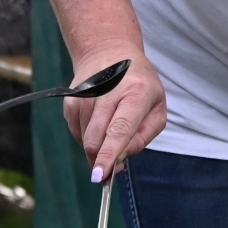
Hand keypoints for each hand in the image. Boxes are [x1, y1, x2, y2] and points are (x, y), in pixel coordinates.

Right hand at [65, 49, 165, 182]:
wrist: (109, 52)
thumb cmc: (139, 84)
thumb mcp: (156, 108)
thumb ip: (143, 137)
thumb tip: (120, 159)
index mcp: (136, 93)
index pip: (120, 128)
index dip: (110, 154)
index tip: (101, 175)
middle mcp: (107, 91)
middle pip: (96, 138)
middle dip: (101, 160)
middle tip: (110, 170)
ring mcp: (85, 95)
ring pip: (85, 139)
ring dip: (97, 147)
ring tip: (110, 130)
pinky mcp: (70, 100)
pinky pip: (76, 133)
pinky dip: (88, 137)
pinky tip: (98, 122)